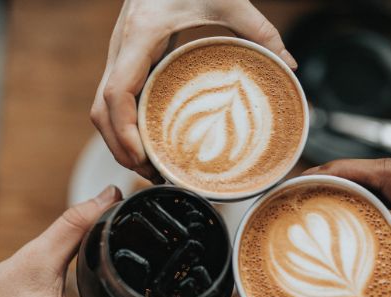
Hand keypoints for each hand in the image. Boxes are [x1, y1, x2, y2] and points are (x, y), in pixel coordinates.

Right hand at [90, 0, 296, 181]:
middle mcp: (121, 48)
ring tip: (150, 166)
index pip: (115, 93)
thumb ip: (259, 28)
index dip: (123, 131)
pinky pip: (115, 99)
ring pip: (102, 109)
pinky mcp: (127, 58)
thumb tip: (289, 63)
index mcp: (140, 36)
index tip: (142, 156)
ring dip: (119, 141)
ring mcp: (120, 54)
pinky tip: (148, 139)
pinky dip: (124, 125)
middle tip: (152, 174)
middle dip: (120, 148)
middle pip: (101, 112)